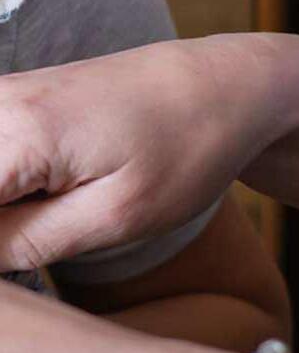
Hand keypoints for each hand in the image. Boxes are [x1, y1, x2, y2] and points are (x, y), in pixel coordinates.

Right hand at [0, 37, 258, 274]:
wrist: (223, 87)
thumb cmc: (183, 152)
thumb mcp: (112, 218)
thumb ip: (21, 242)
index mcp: (18, 133)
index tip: (20, 266)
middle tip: (35, 252)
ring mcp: (0, 95)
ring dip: (0, 218)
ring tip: (45, 234)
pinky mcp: (10, 101)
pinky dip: (0, 192)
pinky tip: (30, 217)